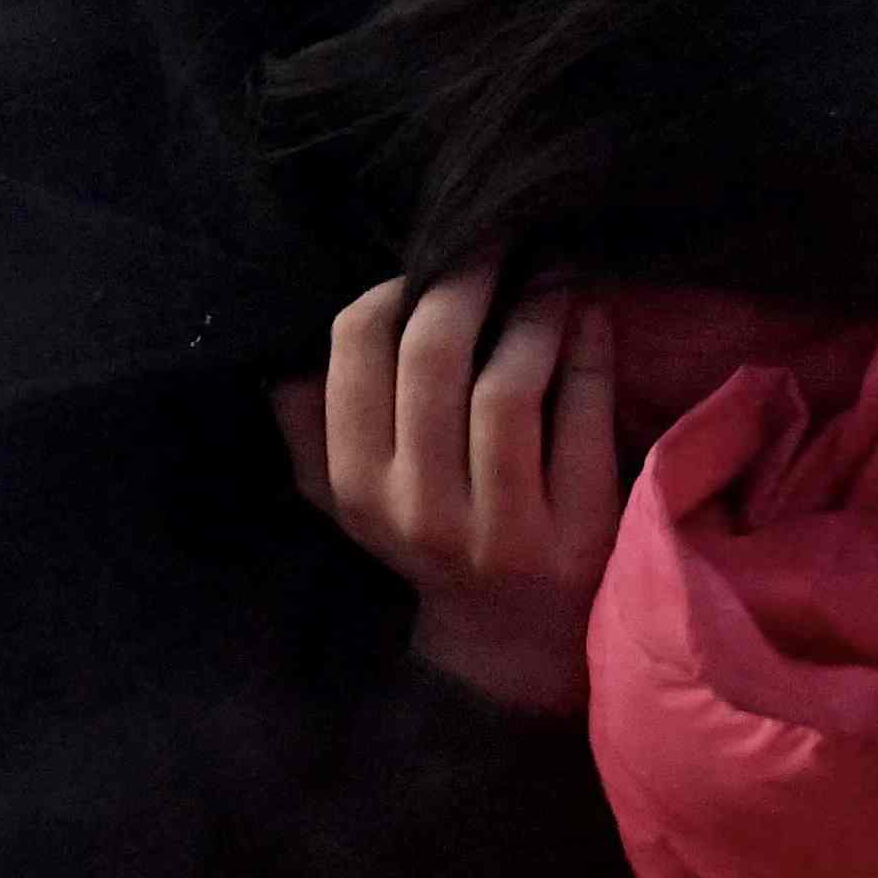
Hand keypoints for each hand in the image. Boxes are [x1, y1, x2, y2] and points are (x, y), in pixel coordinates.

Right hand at [274, 267, 624, 715]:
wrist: (511, 638)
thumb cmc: (431, 537)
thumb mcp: (352, 498)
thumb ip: (311, 431)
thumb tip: (285, 355)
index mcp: (355, 485)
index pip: (356, 355)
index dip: (394, 291)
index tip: (429, 264)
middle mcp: (419, 508)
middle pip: (434, 360)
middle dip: (469, 281)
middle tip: (502, 240)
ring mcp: (500, 528)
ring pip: (509, 387)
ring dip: (534, 311)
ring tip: (552, 272)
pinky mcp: (577, 534)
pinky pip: (581, 418)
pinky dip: (589, 353)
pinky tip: (592, 317)